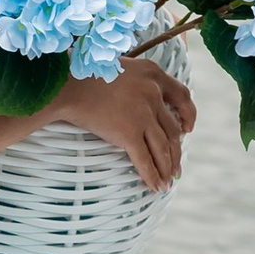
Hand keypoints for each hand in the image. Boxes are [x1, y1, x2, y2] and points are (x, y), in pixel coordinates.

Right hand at [51, 53, 195, 189]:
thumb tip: (137, 98)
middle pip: (173, 129)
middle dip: (176, 152)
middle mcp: (153, 93)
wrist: (66, 85)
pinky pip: (145, 159)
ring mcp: (143, 114)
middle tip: (176, 168)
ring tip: (167, 183)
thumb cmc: (83, 75)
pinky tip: (156, 187)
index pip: (182, 96)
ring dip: (167, 168)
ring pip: (163, 148)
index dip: (188, 115)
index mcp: (152, 73)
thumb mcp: (119, 66)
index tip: (188, 129)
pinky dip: (152, 175)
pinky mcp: (129, 133)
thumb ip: (134, 80)